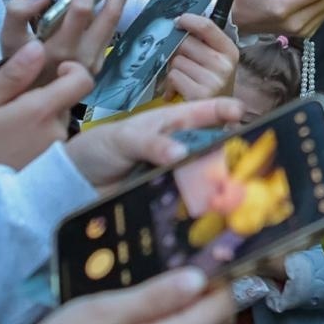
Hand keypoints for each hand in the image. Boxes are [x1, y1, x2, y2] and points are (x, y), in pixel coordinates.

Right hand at [0, 0, 138, 78]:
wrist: (31, 102)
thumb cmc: (17, 68)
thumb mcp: (8, 40)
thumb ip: (18, 12)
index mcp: (60, 49)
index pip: (80, 10)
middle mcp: (83, 56)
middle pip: (111, 14)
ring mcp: (95, 61)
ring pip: (115, 22)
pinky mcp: (100, 63)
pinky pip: (111, 31)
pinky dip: (115, 7)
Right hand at [0, 43, 92, 230]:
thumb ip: (10, 76)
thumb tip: (39, 46)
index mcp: (39, 113)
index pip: (82, 80)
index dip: (72, 69)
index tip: (52, 69)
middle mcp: (56, 134)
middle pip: (66, 101)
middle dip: (44, 96)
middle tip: (9, 105)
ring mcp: (55, 155)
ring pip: (56, 122)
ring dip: (38, 119)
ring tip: (4, 129)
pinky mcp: (48, 171)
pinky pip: (50, 143)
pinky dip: (35, 138)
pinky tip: (9, 146)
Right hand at [0, 268, 235, 323]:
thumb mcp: (100, 313)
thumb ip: (153, 297)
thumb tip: (199, 276)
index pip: (221, 306)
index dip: (227, 273)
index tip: (220, 243)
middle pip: (221, 322)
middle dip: (219, 288)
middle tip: (201, 252)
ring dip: (205, 307)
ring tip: (183, 274)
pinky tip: (166, 307)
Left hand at [65, 96, 244, 195]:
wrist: (75, 183)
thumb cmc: (99, 147)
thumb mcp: (123, 138)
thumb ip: (151, 142)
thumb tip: (182, 152)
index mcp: (172, 123)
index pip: (205, 111)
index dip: (225, 109)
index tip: (242, 113)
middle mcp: (180, 147)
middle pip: (213, 147)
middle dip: (231, 152)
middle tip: (248, 163)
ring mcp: (175, 174)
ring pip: (205, 176)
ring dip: (218, 183)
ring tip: (235, 193)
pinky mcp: (168, 199)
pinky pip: (188, 201)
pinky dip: (199, 206)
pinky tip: (211, 213)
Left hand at [161, 13, 238, 100]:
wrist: (217, 119)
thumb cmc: (211, 84)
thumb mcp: (215, 61)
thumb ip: (202, 42)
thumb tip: (177, 23)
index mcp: (229, 51)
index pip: (206, 26)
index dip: (188, 20)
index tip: (178, 22)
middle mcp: (224, 64)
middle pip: (186, 42)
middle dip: (177, 51)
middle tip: (181, 62)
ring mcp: (214, 80)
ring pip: (176, 60)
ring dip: (173, 70)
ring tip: (182, 80)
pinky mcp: (200, 94)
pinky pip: (173, 76)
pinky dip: (170, 84)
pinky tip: (177, 91)